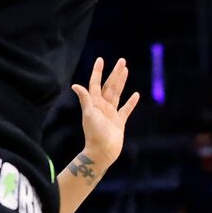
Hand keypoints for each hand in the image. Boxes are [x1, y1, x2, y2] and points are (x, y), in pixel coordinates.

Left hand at [72, 57, 139, 171]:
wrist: (102, 152)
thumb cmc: (94, 134)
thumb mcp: (89, 115)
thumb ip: (85, 99)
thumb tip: (75, 85)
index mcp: (94, 103)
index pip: (96, 84)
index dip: (98, 72)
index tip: (100, 59)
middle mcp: (102, 106)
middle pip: (109, 86)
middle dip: (115, 73)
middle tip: (122, 60)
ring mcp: (111, 114)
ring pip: (117, 94)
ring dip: (121, 82)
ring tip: (126, 70)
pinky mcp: (119, 122)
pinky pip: (126, 109)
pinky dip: (131, 102)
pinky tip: (136, 94)